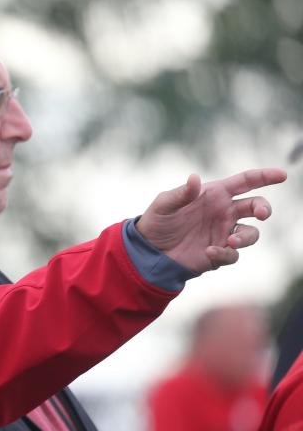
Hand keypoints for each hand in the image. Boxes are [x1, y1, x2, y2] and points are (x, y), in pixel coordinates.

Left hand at [136, 168, 286, 273]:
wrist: (149, 250)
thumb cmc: (157, 221)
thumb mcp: (164, 205)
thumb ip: (181, 194)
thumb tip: (195, 179)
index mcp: (215, 194)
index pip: (246, 182)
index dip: (265, 177)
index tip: (282, 175)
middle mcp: (224, 212)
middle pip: (256, 207)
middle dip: (264, 209)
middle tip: (262, 214)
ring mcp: (223, 233)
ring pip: (250, 234)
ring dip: (245, 238)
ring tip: (231, 242)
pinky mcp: (218, 254)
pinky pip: (232, 255)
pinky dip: (224, 254)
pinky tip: (209, 251)